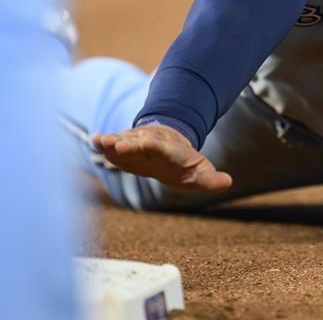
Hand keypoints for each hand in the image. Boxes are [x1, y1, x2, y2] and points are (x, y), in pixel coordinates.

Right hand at [92, 125, 232, 191]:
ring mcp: (137, 144)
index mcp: (171, 152)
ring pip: (124, 141)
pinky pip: (114, 144)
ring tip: (101, 140)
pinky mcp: (124, 148)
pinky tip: (94, 140)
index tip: (148, 143)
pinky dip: (104, 143)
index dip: (156, 146)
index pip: (165, 149)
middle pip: (141, 144)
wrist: (170, 146)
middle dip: (131, 144)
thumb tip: (228, 182)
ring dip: (113, 142)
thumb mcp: (199, 173)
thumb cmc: (185, 164)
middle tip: (119, 145)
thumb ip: (210, 179)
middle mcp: (152, 144)